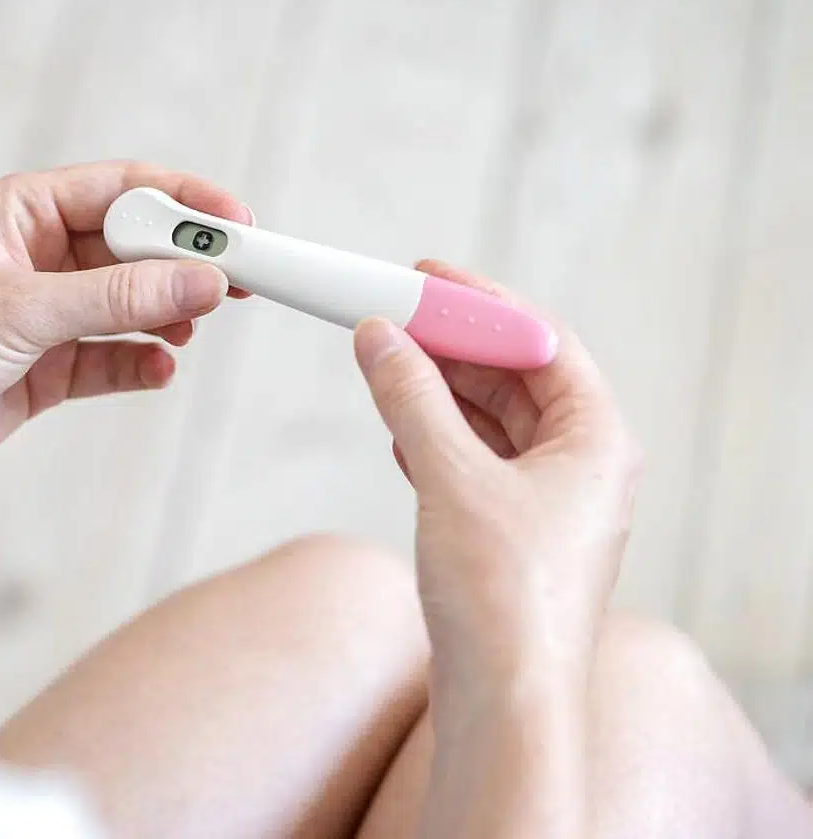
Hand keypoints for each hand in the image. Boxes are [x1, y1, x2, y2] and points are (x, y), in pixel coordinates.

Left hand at [0, 161, 252, 510]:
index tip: (236, 224)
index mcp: (16, 212)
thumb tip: (200, 280)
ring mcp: (41, 315)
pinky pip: (110, 357)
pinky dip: (139, 362)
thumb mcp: (19, 310)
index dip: (182, 202)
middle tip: (239, 279)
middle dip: (183, 263)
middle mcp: (33, 257)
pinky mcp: (43, 369)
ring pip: (127, 303)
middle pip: (133, 246)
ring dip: (165, 313)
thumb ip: (115, 296)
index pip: (120, 190)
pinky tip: (159, 367)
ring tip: (194, 326)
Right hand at [352, 261, 641, 695]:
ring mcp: (548, 502)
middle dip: (451, 346)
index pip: (540, 342)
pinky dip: (434, 439)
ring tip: (381, 365)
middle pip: (515, 377)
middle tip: (390, 317)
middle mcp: (582, 466)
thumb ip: (412, 398)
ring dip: (436, 392)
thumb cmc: (503, 597)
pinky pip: (475, 463)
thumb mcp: (451, 478)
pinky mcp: (512, 534)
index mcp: (597, 440)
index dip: (480, 302)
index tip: (424, 276)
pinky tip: (397, 431)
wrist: (504, 702)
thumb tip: (380, 336)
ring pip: (490, 421)